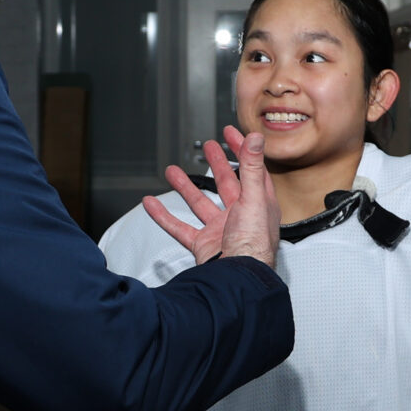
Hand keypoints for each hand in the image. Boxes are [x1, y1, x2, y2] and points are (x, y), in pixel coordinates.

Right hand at [142, 126, 279, 269]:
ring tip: (172, 171)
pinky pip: (180, 227)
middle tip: (208, 147)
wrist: (237, 278)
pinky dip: (164, 217)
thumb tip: (257, 138)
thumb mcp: (254, 198)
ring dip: (186, 187)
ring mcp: (220, 230)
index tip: (230, 133)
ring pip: (200, 203)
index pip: (251, 169)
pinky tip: (152, 204)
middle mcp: (240, 215)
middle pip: (227, 183)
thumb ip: (253, 167)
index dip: (242, 149)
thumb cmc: (253, 244)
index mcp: (258, 202)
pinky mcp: (204, 244)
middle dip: (217, 163)